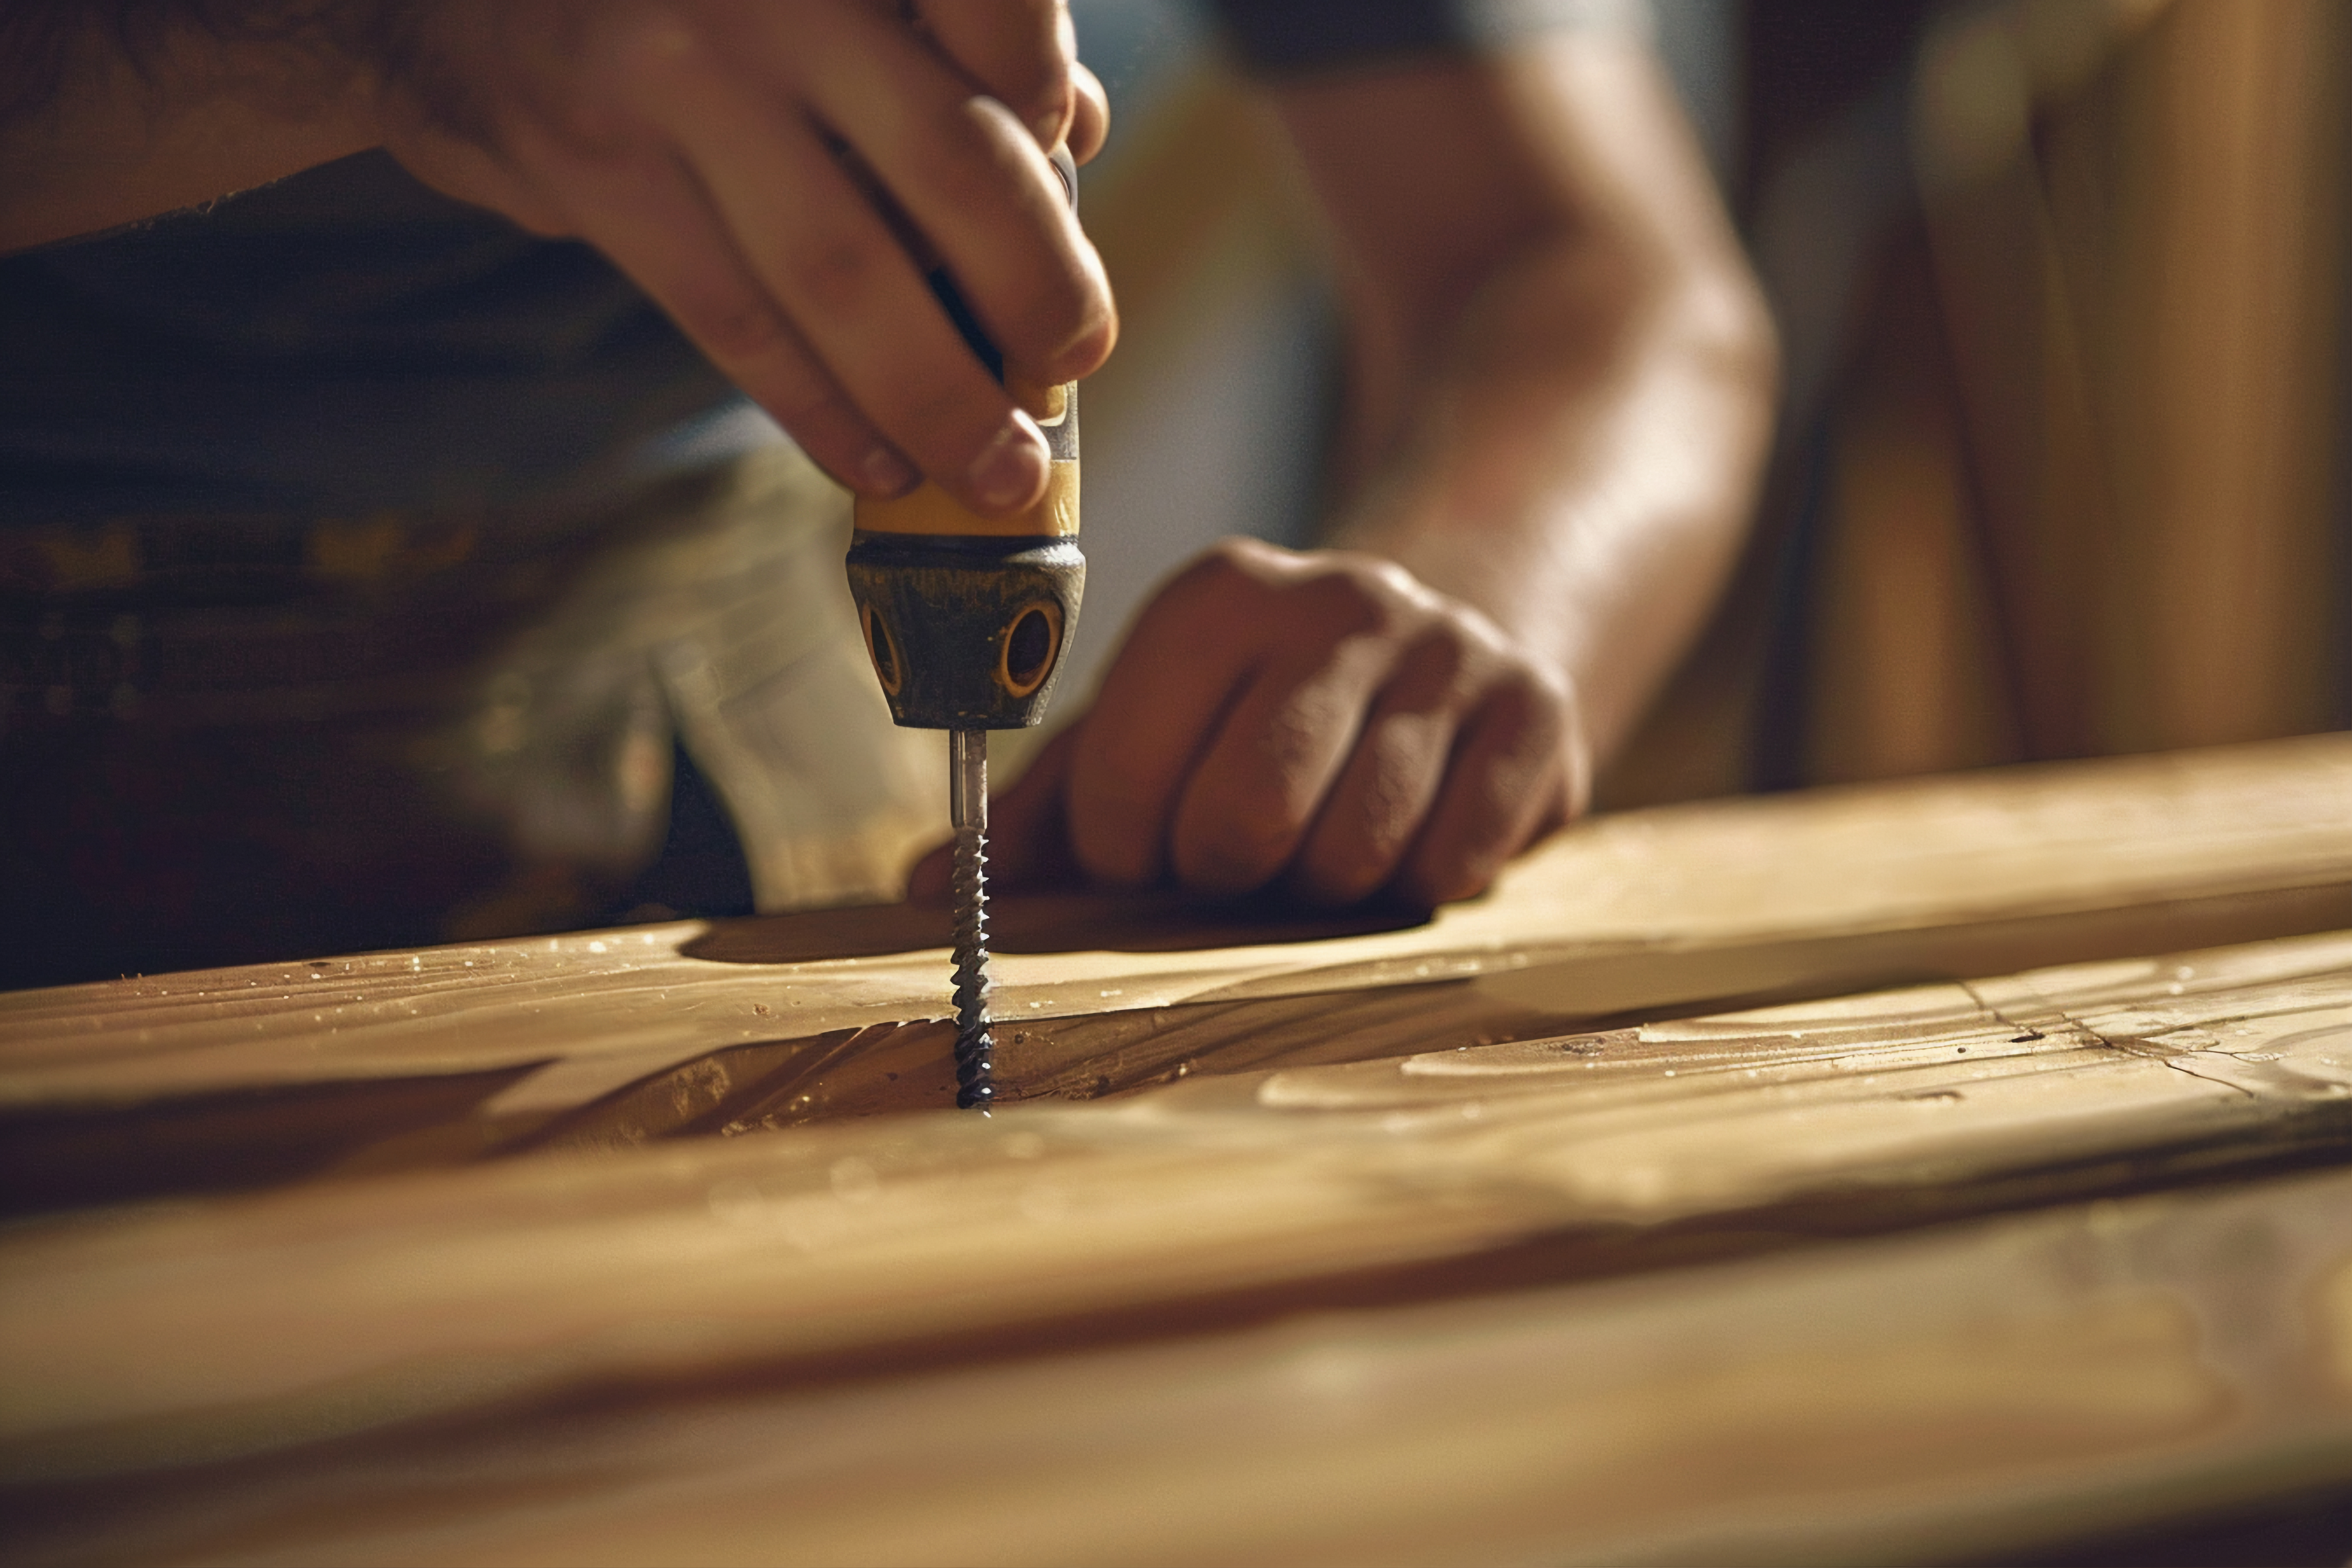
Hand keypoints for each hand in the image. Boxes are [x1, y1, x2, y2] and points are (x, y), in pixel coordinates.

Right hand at [369, 0, 1115, 515]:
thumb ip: (936, 31)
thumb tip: (1073, 123)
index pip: (993, 11)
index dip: (1047, 97)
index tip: (1064, 162)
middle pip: (947, 164)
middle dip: (1034, 289)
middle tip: (1075, 360)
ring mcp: (672, 80)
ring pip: (842, 273)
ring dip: (938, 394)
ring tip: (999, 469)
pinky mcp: (596, 171)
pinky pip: (738, 322)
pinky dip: (824, 409)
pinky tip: (884, 462)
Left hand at [920, 538, 1587, 910]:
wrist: (1447, 643)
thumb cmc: (1262, 714)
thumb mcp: (1149, 734)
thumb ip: (1041, 811)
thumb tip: (922, 893)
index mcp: (1215, 597)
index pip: (1123, 787)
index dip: (1128, 851)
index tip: (1154, 839)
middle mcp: (1336, 601)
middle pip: (1240, 822)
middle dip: (1228, 872)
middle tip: (1245, 851)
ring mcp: (1447, 651)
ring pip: (1354, 853)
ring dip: (1328, 885)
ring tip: (1330, 837)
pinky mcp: (1537, 711)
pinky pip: (1457, 860)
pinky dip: (1424, 880)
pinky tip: (1416, 833)